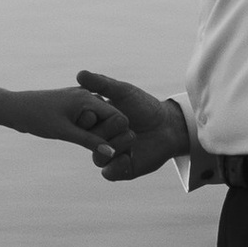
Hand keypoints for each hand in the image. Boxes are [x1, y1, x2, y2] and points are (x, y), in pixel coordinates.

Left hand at [7, 82, 122, 147]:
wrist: (13, 108)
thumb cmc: (37, 117)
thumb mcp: (64, 132)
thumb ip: (89, 142)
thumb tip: (111, 153)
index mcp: (87, 97)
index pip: (117, 116)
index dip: (117, 133)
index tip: (109, 147)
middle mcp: (86, 95)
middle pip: (109, 118)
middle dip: (105, 134)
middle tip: (94, 146)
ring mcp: (79, 99)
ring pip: (98, 119)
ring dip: (95, 133)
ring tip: (82, 142)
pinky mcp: (72, 105)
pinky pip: (88, 119)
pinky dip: (86, 130)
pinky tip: (79, 138)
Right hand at [76, 70, 190, 183]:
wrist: (167, 125)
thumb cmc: (143, 105)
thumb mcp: (122, 92)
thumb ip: (101, 84)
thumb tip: (79, 73)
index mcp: (95, 124)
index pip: (82, 125)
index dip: (87, 120)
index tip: (97, 113)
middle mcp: (99, 141)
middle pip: (90, 142)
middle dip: (107, 131)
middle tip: (126, 122)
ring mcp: (110, 156)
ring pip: (98, 158)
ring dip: (115, 146)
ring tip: (133, 136)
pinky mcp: (122, 170)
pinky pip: (109, 173)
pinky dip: (117, 166)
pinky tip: (129, 155)